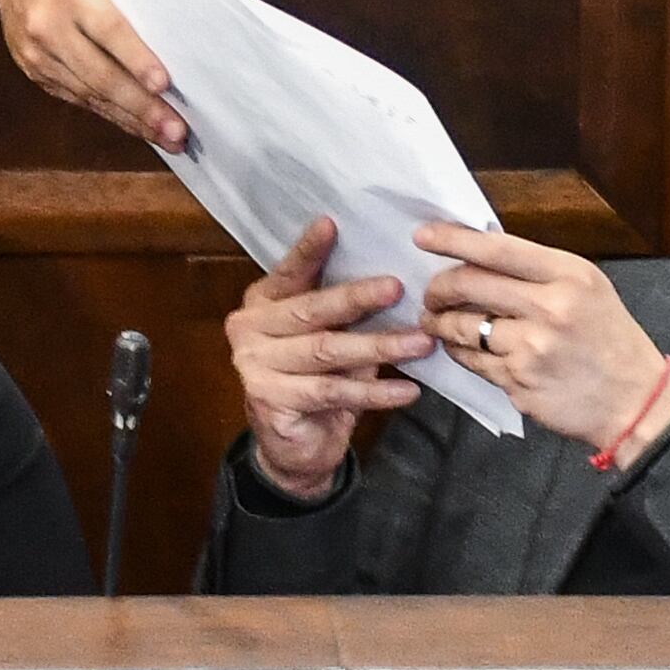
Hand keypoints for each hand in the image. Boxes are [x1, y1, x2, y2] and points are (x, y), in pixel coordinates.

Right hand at [0, 0, 184, 147]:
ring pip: (88, 95)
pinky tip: (134, 124)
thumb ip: (131, 4)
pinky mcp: (33, 70)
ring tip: (166, 136)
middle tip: (176, 130)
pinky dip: (109, 112)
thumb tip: (173, 45)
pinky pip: (76, 98)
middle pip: (99, 75)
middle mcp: (48, 26)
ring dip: (130, 120)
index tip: (164, 85)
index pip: (109, 31)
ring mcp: (36, 53)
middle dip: (141, 107)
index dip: (137, 60)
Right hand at [227, 217, 428, 502]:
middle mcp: (249, 329)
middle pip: (311, 311)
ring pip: (326, 352)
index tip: (332, 224)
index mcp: (261, 302)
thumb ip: (341, 308)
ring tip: (420, 342)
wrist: (293, 445)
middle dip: (357, 298)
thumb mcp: (326, 335)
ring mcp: (254, 367)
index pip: (289, 272)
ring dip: (378, 346)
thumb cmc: (314, 377)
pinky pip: (332, 392)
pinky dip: (375, 392)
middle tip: (398, 288)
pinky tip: (408, 389)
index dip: (310, 250)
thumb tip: (394, 278)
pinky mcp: (270, 401)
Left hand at [415, 219, 669, 458]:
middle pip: (470, 284)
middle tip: (431, 292)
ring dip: (440, 322)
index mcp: (568, 275)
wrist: (635, 401)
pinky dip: (459, 352)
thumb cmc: (611, 341)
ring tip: (435, 321)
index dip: (453, 239)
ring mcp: (531, 349)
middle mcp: (549, 308)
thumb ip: (540, 272)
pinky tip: (459, 348)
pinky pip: (473, 362)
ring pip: (463, 326)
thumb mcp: (588, 288)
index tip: (424, 236)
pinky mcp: (518, 383)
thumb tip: (482, 257)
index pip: (497, 249)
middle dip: (439, 287)